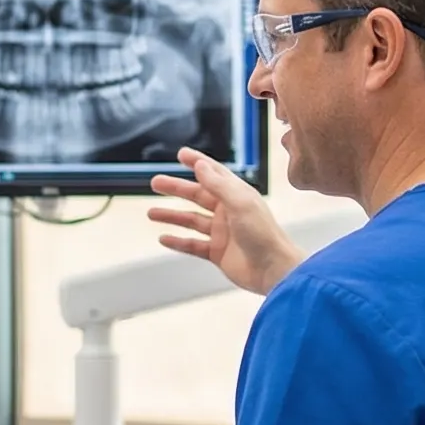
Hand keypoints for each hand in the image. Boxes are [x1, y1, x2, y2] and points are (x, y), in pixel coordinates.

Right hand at [150, 148, 304, 295]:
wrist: (274, 270)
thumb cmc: (263, 234)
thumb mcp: (240, 203)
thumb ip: (218, 184)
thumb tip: (200, 165)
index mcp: (237, 195)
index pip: (214, 174)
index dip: (198, 163)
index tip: (181, 154)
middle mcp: (229, 212)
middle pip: (197, 195)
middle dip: (176, 188)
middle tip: (155, 182)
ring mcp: (222, 233)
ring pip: (191, 220)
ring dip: (171, 216)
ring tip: (151, 213)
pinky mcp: (218, 253)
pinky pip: (192, 245)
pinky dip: (178, 242)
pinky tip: (163, 238)